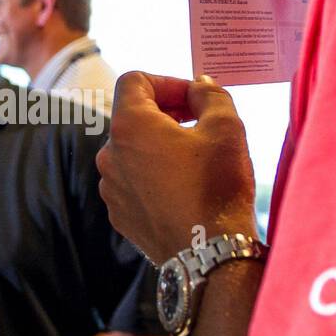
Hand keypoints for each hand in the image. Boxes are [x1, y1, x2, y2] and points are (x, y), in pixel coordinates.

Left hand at [96, 72, 257, 265]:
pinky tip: (183, 187)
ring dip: (159, 146)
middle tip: (200, 123)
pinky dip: (153, 175)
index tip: (193, 97)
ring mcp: (111, 188)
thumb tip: (198, 87)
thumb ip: (210, 95)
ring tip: (194, 159)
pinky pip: (133, 181)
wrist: (208, 253)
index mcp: (128, 126)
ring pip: (132, 151)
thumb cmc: (217, 186)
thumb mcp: (226, 127)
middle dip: (166, 113)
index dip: (166, 81)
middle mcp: (108, 155)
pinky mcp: (119, 214)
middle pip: (132, 117)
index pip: (134, 81)